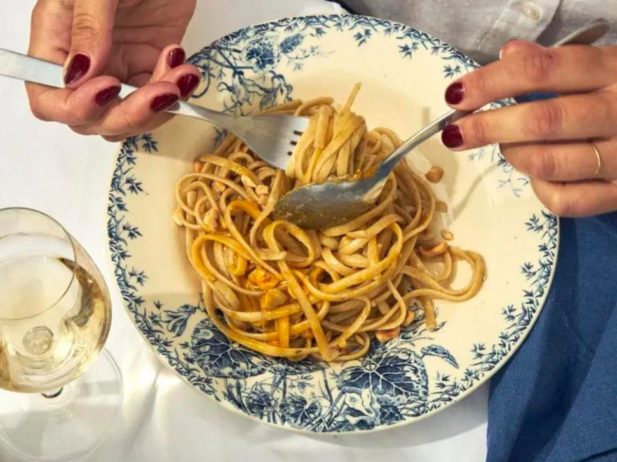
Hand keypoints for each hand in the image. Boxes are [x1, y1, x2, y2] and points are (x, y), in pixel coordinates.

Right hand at [27, 0, 199, 140]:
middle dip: (131, 113)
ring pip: (128, 118)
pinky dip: (175, 92)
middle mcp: (84, 64)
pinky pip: (158, 101)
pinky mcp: (149, 69)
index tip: (110, 88)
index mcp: (56, 41)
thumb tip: (78, 73)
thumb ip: (87, 27)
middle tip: (163, 91)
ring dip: (159, 108)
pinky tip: (184, 66)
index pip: (49, 99)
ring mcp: (118, 68)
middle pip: (93, 119)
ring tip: (181, 72)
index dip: (76, 107)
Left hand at [440, 40, 616, 216]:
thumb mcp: (603, 66)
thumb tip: (509, 54)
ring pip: (546, 163)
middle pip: (540, 120)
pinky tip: (538, 174)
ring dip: (512, 155)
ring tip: (505, 146)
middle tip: (454, 133)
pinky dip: (539, 189)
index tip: (456, 94)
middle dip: (486, 127)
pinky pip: (563, 200)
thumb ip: (555, 63)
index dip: (491, 81)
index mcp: (613, 71)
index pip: (541, 70)